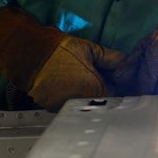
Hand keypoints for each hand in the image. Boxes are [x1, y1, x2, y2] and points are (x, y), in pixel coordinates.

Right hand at [0, 7, 123, 111]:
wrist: (31, 53)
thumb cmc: (62, 50)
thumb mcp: (91, 49)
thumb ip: (112, 58)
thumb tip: (127, 63)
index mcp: (95, 91)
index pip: (115, 97)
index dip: (116, 87)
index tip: (113, 80)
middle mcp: (81, 104)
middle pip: (99, 103)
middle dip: (101, 92)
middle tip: (96, 78)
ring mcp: (64, 108)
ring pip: (81, 106)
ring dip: (84, 97)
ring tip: (78, 81)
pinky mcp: (50, 107)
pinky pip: (66, 106)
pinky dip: (68, 99)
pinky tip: (66, 86)